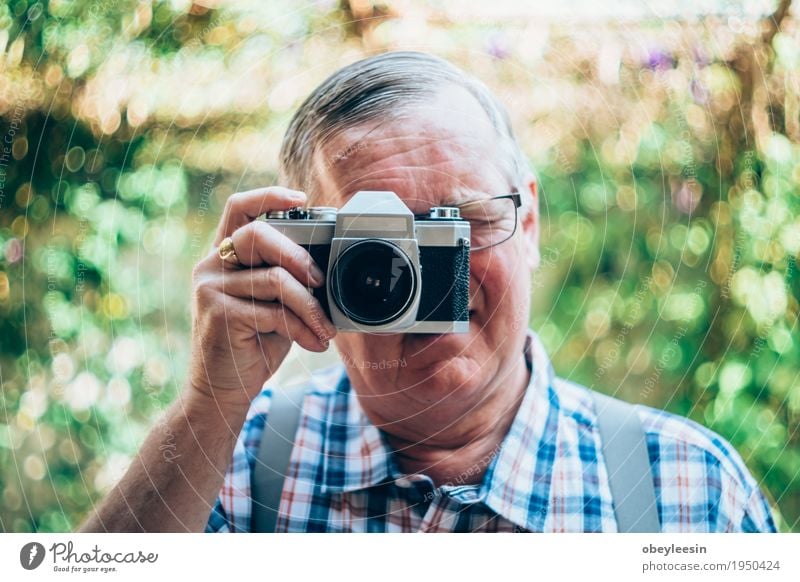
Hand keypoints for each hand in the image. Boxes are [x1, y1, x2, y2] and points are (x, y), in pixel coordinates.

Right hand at [187, 186, 336, 410]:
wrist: (222, 392)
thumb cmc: (252, 345)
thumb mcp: (272, 305)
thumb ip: (286, 280)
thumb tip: (327, 268)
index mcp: (223, 257)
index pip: (239, 208)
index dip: (269, 195)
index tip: (302, 199)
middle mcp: (211, 266)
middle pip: (257, 234)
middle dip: (299, 255)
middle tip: (321, 282)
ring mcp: (210, 288)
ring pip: (274, 278)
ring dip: (310, 306)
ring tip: (325, 329)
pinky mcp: (217, 313)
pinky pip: (273, 310)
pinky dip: (303, 327)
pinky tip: (314, 343)